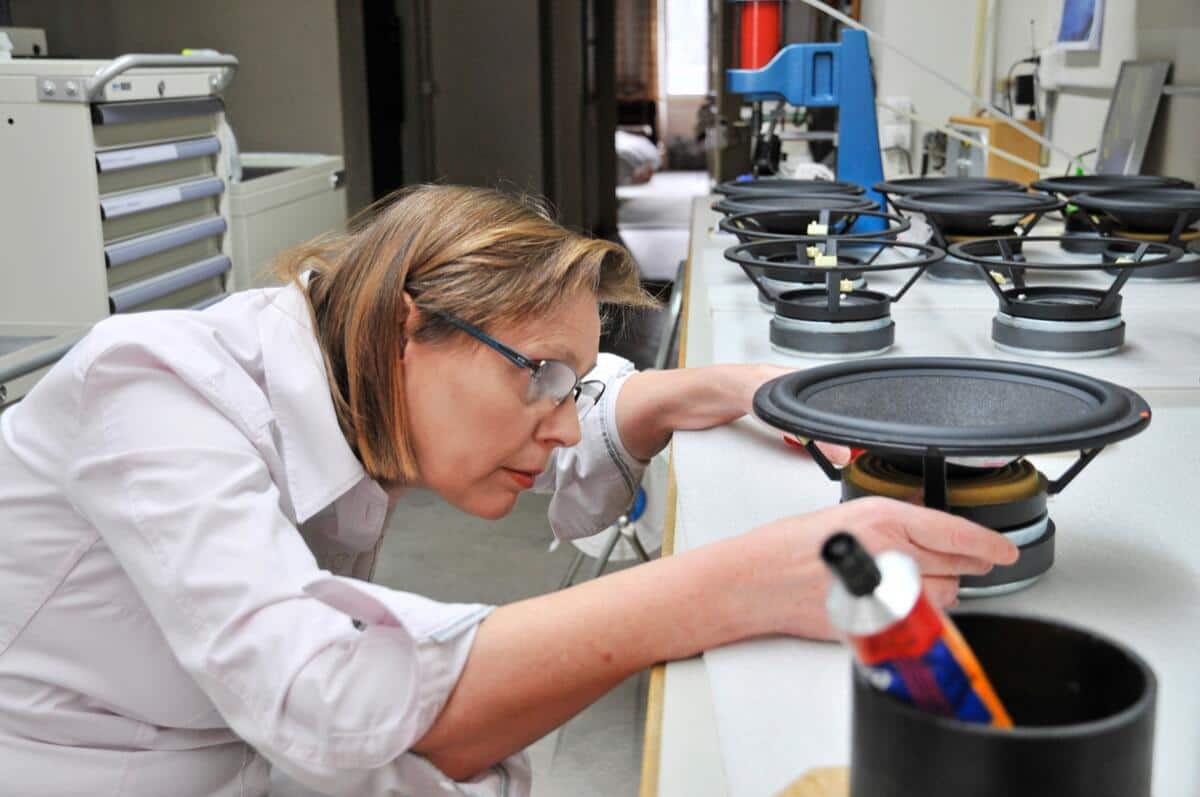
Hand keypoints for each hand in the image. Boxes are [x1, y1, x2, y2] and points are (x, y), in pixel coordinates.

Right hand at [731, 497, 1019, 640]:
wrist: (755, 579)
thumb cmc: (787, 547)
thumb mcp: (844, 514)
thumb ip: (890, 522)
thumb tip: (925, 533)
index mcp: (882, 517)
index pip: (956, 532)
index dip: (989, 544)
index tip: (1005, 550)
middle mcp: (889, 551)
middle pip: (957, 566)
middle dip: (963, 566)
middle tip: (964, 563)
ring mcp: (884, 590)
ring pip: (944, 597)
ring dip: (939, 591)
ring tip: (909, 582)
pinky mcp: (877, 620)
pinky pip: (918, 620)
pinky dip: (918, 613)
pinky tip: (896, 602)